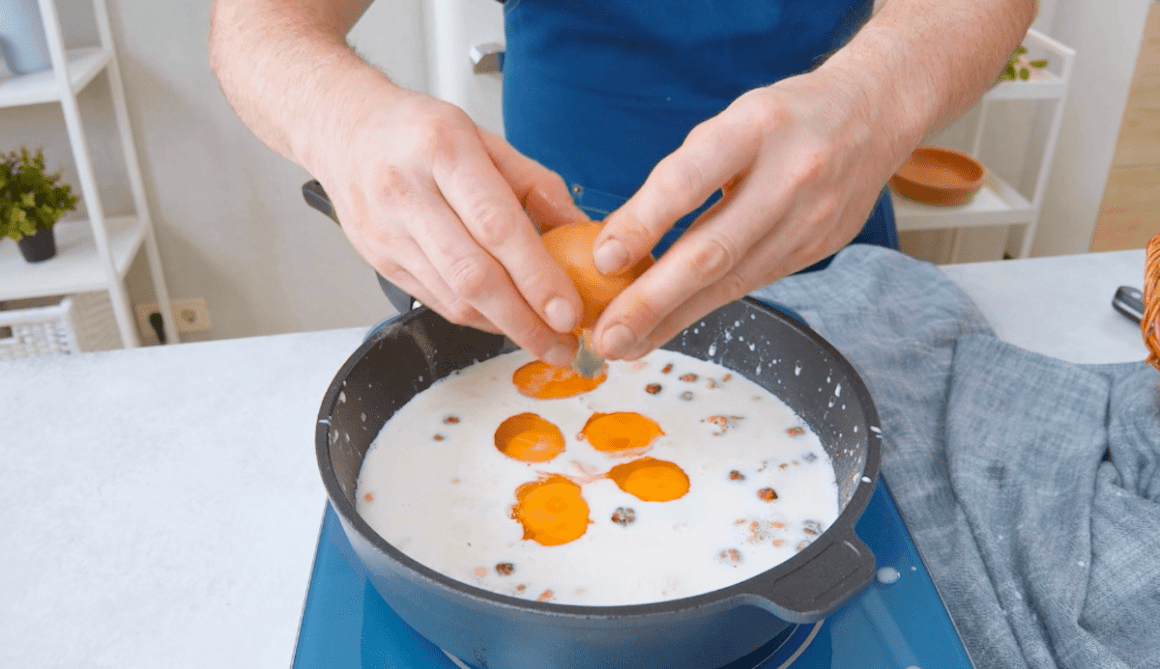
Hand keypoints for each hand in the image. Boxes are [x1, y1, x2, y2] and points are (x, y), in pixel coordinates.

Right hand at [312, 87, 587, 366]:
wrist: (345, 129)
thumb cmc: (419, 132)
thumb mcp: (485, 138)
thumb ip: (536, 185)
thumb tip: (582, 232)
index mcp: (444, 150)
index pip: (497, 227)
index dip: (536, 277)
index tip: (569, 312)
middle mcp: (409, 192)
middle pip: (472, 275)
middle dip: (524, 320)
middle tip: (562, 345)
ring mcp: (387, 231)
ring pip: (452, 297)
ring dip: (503, 327)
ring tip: (543, 339)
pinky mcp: (378, 259)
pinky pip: (435, 301)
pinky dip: (475, 318)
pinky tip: (503, 320)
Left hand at [588, 67, 910, 359]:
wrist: (872, 116)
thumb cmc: (781, 120)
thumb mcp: (729, 122)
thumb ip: (682, 176)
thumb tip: (617, 246)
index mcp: (755, 126)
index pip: (690, 179)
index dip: (644, 222)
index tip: (603, 259)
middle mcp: (789, 174)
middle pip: (712, 249)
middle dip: (653, 301)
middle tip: (608, 336)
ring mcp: (809, 218)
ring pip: (731, 280)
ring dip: (672, 319)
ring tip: (626, 344)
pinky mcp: (817, 249)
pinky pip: (749, 285)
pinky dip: (702, 309)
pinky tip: (667, 327)